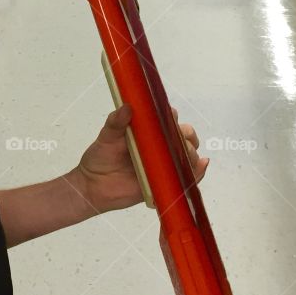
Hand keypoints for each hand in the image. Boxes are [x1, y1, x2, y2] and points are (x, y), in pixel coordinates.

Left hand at [70, 105, 207, 214]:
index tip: (169, 116)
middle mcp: (159, 146)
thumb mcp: (106, 137)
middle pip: (183, 136)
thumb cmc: (100, 158)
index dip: (171, 116)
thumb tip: (127, 106)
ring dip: (192, 154)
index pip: (167, 119)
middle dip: (187, 136)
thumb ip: (116, 122)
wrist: (94, 188)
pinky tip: (201, 166)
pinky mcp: (165, 181)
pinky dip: (198, 172)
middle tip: (179, 140)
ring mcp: (164, 164)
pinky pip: (186, 177)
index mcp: (147, 131)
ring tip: (185, 157)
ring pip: (188, 155)